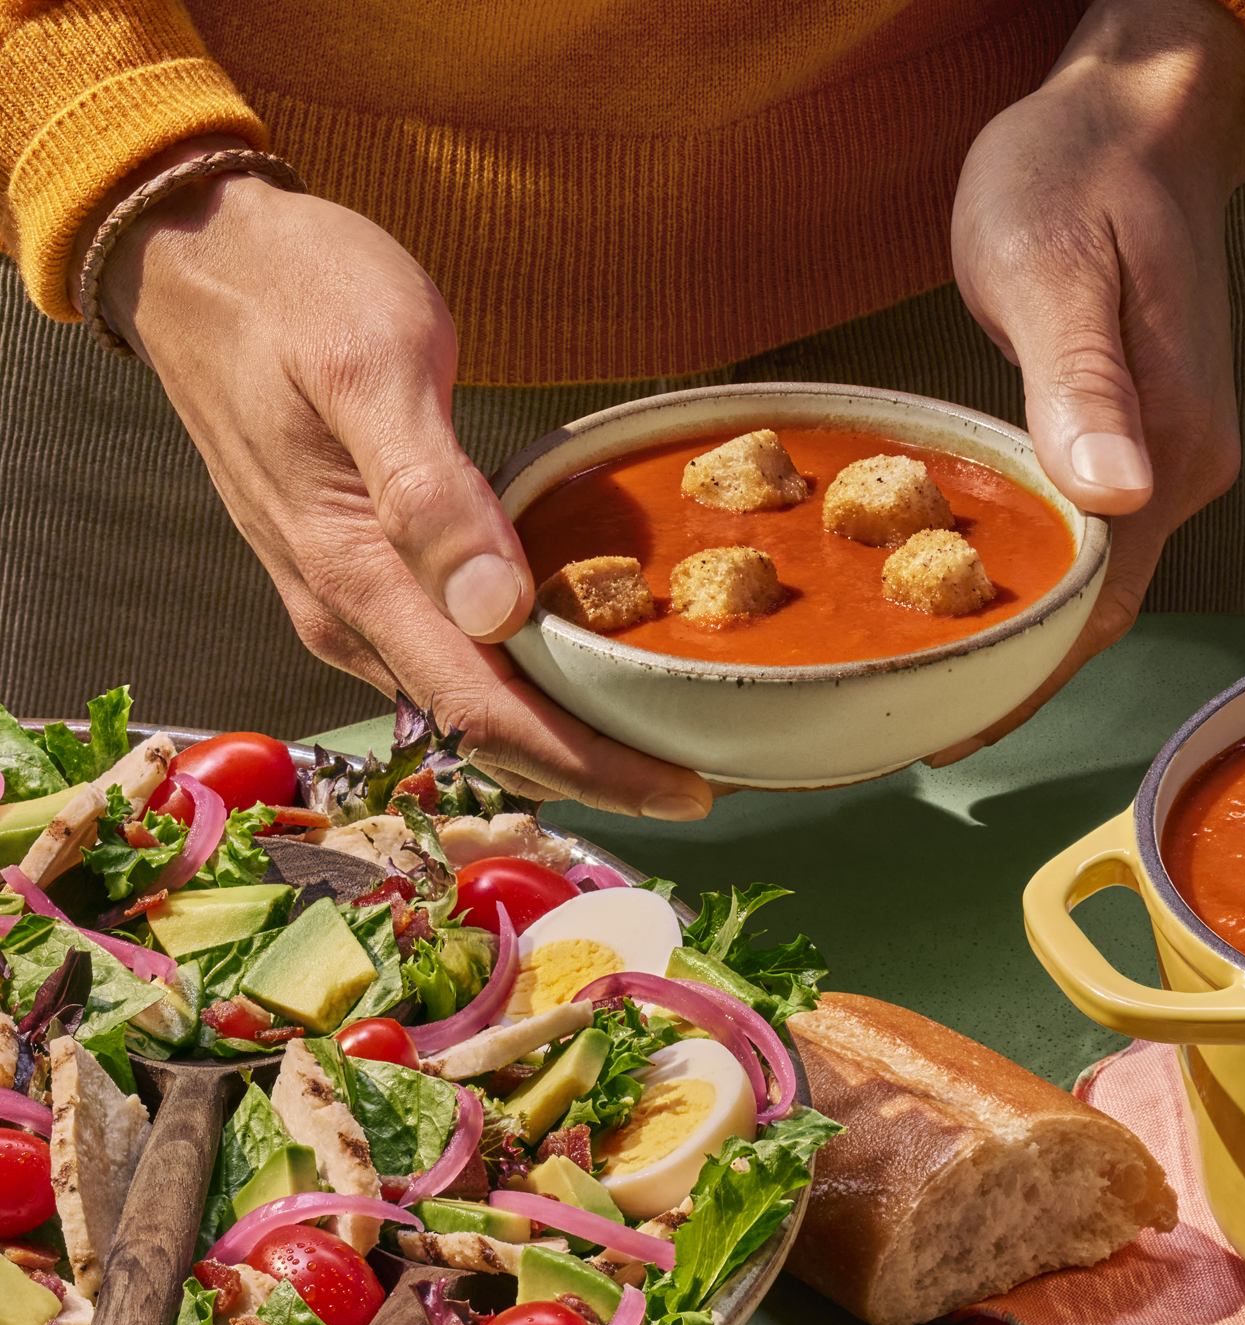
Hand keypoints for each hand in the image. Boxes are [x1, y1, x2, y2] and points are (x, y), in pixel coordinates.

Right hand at [77, 154, 712, 819]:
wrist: (194, 262)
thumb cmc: (290, 293)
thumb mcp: (371, 364)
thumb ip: (429, 494)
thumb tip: (494, 612)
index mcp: (358, 576)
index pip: (487, 716)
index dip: (591, 766)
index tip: (683, 791)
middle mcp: (348, 617)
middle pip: (486, 737)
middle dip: (594, 773)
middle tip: (699, 783)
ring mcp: (347, 607)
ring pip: (466, 714)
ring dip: (560, 744)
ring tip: (657, 742)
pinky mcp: (357, 583)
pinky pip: (448, 670)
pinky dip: (522, 696)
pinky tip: (576, 677)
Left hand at [934, 0, 1244, 764]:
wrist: (1134, 117)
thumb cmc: (1078, 176)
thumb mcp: (1054, 268)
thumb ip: (1081, 384)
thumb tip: (1116, 496)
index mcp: (1169, 445)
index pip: (1102, 600)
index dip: (1029, 675)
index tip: (955, 730)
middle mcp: (1181, 469)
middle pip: (1099, 611)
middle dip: (1018, 677)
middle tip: (923, 731)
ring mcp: (1165, 459)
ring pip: (1092, 582)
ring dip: (1022, 638)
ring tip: (937, 691)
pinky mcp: (1138, 443)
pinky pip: (1083, 539)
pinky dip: (1029, 582)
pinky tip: (973, 605)